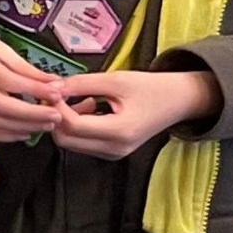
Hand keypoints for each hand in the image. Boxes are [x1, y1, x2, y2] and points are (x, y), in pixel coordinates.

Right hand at [0, 25, 67, 143]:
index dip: (35, 90)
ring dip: (21, 127)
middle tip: (55, 116)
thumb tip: (55, 86)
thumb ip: (28, 70)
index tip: (57, 95)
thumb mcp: (3, 50)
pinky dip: (3, 136)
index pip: (8, 81)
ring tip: (44, 125)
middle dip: (31, 114)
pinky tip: (22, 132)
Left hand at [48, 68, 220, 159]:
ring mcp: (113, 153)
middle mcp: (115, 148)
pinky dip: (77, 125)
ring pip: (71, 143)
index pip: (72, 125)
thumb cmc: (154, 89)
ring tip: (83, 98)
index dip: (56, 107)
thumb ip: (82, 84)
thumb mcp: (117, 79)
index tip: (53, 90)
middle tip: (60, 94)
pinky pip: (82, 142)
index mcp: (120, 131)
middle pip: (65, 139)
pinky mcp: (111, 151)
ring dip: (67, 120)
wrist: (179, 101)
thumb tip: (52, 87)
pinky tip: (90, 107)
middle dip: (57, 116)